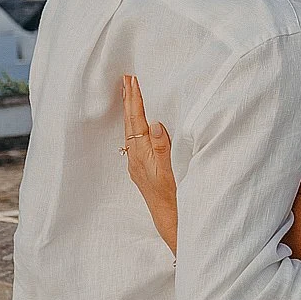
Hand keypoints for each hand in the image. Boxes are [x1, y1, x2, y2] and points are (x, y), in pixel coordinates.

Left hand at [122, 75, 177, 253]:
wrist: (170, 220)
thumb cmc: (174, 197)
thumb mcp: (171, 172)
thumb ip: (162, 148)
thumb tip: (154, 123)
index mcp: (143, 154)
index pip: (138, 121)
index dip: (135, 100)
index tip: (132, 81)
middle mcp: (136, 157)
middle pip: (130, 123)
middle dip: (128, 100)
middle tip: (126, 79)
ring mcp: (137, 163)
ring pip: (131, 130)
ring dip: (131, 110)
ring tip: (130, 94)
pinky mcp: (142, 167)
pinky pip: (135, 139)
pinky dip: (135, 124)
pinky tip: (137, 122)